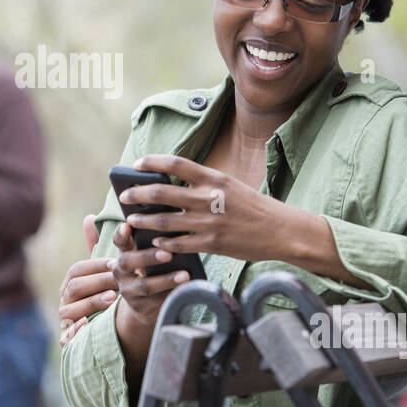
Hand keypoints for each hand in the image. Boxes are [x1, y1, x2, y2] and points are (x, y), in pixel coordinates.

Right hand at [59, 215, 116, 345]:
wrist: (106, 330)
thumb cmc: (106, 293)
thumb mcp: (104, 272)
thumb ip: (97, 246)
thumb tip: (89, 217)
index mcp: (71, 282)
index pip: (78, 269)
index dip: (96, 265)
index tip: (116, 263)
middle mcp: (65, 299)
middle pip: (74, 287)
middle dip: (97, 281)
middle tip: (119, 278)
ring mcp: (67, 319)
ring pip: (72, 309)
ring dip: (92, 302)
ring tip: (112, 297)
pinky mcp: (70, 338)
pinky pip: (69, 335)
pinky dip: (78, 330)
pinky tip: (90, 325)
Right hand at [111, 220, 193, 328]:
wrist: (145, 303)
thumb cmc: (150, 270)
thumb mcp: (146, 255)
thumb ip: (151, 240)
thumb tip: (173, 223)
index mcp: (123, 253)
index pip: (119, 240)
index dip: (121, 234)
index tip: (128, 226)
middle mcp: (120, 271)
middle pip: (128, 262)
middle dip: (148, 257)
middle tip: (168, 254)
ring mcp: (128, 290)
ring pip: (144, 286)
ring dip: (165, 280)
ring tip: (184, 275)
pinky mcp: (139, 306)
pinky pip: (156, 302)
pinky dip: (171, 294)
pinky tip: (185, 289)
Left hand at [119, 154, 304, 264]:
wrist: (281, 230)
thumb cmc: (254, 207)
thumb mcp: (230, 186)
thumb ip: (203, 185)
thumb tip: (172, 187)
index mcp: (214, 178)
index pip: (175, 164)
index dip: (152, 162)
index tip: (137, 164)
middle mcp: (208, 198)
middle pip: (161, 194)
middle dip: (137, 194)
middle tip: (125, 195)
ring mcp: (208, 223)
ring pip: (164, 222)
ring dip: (144, 221)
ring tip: (132, 220)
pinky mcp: (211, 244)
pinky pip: (178, 244)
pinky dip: (164, 243)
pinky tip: (155, 242)